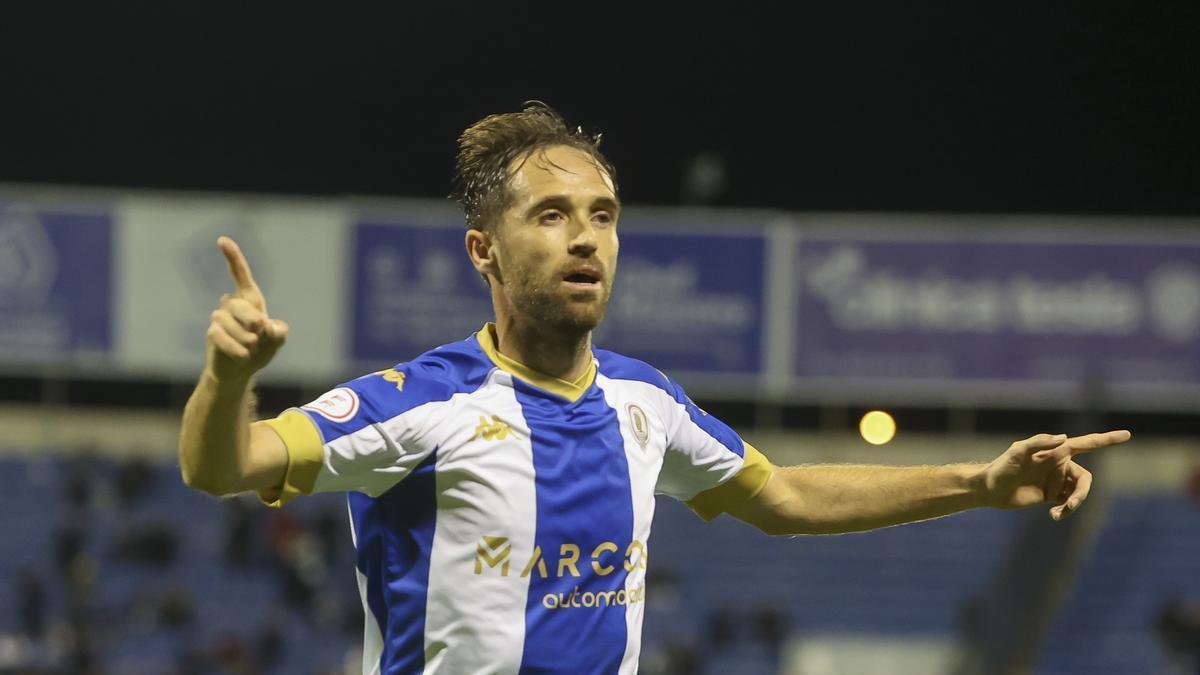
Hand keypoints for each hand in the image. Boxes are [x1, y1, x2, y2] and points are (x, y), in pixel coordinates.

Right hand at [204, 237, 288, 382]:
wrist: (240, 370)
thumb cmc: (260, 350)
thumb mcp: (276, 341)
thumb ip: (279, 332)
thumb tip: (268, 326)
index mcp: (250, 300)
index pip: (241, 275)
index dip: (233, 258)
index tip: (222, 240)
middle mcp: (232, 304)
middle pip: (240, 304)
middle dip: (251, 319)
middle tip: (259, 332)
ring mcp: (220, 318)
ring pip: (229, 323)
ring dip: (246, 340)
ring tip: (251, 349)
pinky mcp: (212, 333)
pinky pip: (221, 336)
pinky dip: (236, 349)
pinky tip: (244, 357)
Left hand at [983, 430, 1131, 520]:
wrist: (991, 490)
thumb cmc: (1002, 467)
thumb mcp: (1017, 451)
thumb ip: (1039, 442)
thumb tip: (1064, 437)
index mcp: (1056, 450)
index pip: (1086, 443)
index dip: (1106, 439)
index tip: (1127, 435)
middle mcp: (1060, 464)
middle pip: (1085, 479)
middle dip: (1082, 493)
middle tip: (1071, 506)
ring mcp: (1057, 480)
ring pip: (1079, 493)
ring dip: (1074, 504)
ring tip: (1058, 513)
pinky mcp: (1052, 496)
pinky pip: (1069, 503)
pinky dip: (1066, 511)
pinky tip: (1053, 515)